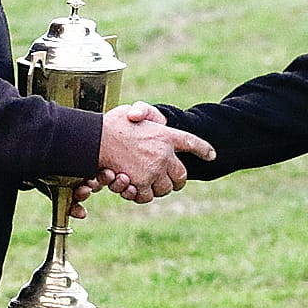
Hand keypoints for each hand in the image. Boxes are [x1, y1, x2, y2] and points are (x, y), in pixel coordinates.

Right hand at [99, 102, 213, 202]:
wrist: (95, 138)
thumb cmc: (109, 124)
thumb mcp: (130, 112)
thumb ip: (141, 113)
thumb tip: (138, 116)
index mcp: (165, 135)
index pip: (192, 143)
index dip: (203, 150)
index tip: (212, 156)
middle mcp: (164, 154)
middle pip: (181, 175)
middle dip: (177, 181)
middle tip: (171, 182)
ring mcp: (153, 170)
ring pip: (164, 189)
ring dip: (156, 189)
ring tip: (145, 183)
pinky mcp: (141, 183)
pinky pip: (146, 196)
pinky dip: (140, 195)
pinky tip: (131, 187)